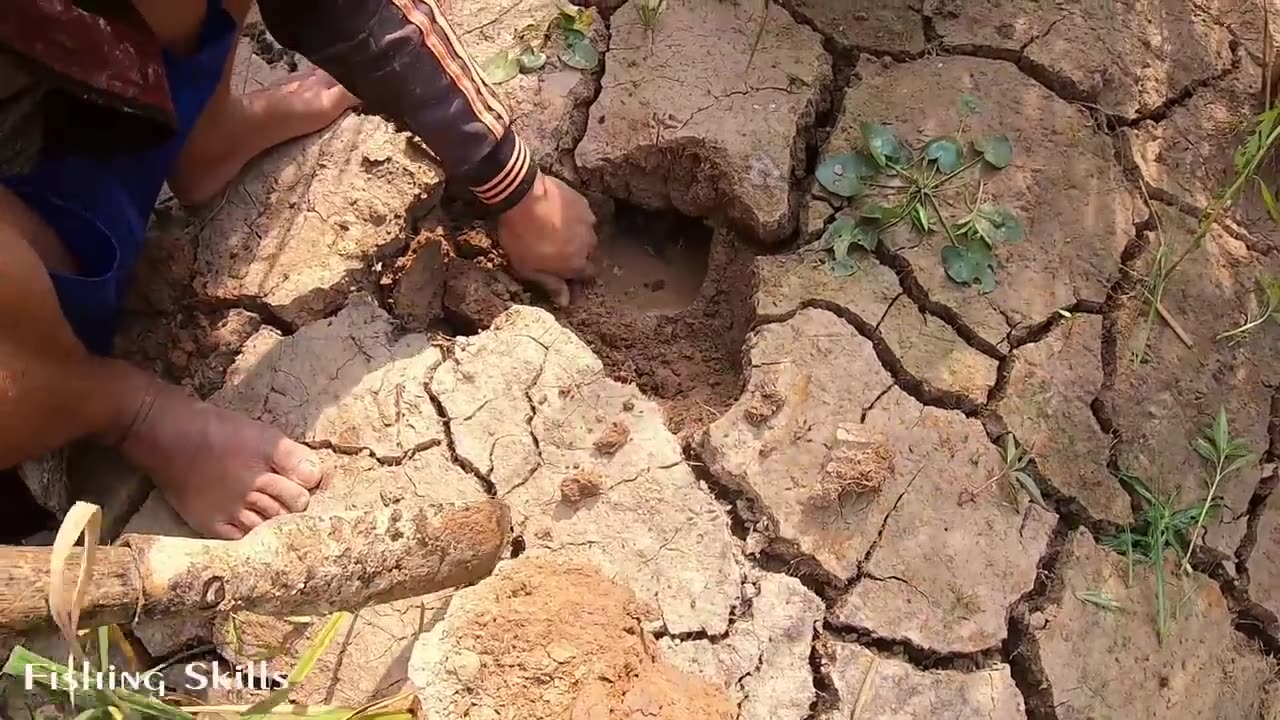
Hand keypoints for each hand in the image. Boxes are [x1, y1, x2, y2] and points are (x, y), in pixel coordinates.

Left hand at [496, 171, 597, 305]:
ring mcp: (587, 222)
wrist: (522, 196)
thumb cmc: (521, 236)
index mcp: (576, 264)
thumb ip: (551, 284)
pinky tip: (558, 216)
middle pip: (588, 254)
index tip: (567, 275)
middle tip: (558, 251)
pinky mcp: (582, 203)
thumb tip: (566, 301)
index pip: (588, 276)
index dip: (578, 277)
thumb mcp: (529, 269)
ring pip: (586, 234)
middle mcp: (588, 244)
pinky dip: (573, 219)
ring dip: (576, 236)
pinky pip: (582, 216)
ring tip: (558, 231)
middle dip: (577, 255)